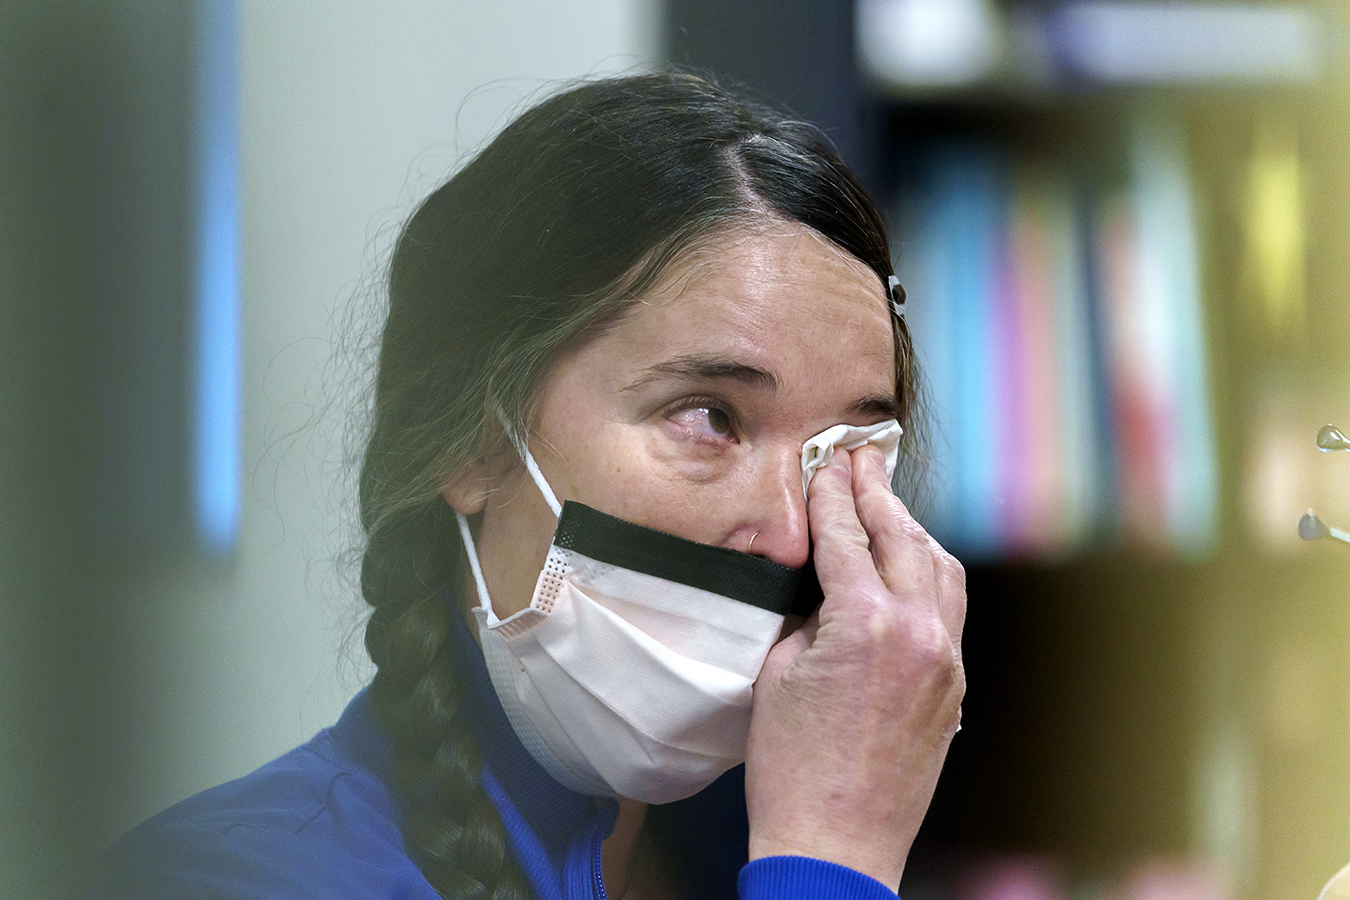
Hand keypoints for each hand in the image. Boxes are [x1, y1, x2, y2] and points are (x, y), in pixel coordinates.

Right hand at [745, 444, 965, 891]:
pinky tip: (910, 565)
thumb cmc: (791, 768)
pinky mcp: (952, 688)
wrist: (835, 842)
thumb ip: (806, 616)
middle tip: (860, 459)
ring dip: (911, 528)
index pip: (847, 537)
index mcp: (865, 624)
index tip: (825, 465)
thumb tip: (822, 586)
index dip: (831, 495)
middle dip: (877, 493)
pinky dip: (929, 574)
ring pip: (939, 568)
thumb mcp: (777, 674)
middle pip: (901, 538)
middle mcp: (918, 634)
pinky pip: (949, 610)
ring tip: (887, 502)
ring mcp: (944, 661)